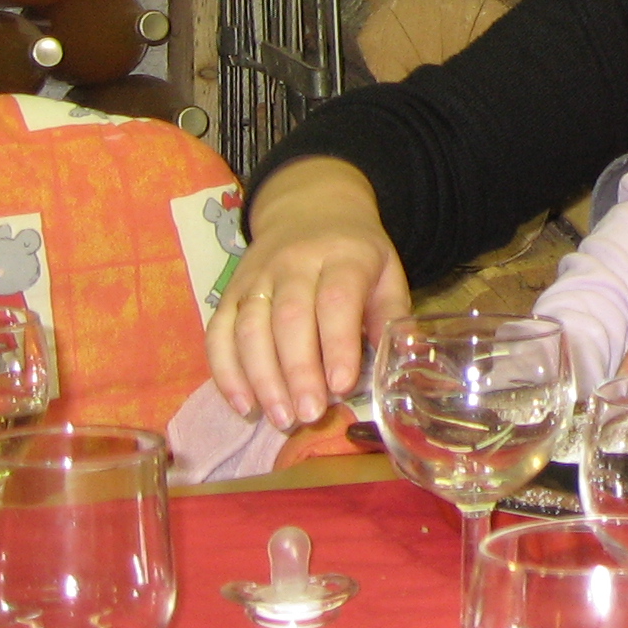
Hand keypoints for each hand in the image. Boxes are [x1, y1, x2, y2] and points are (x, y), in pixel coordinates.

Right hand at [204, 158, 411, 429]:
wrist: (309, 208)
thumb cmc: (356, 253)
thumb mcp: (387, 271)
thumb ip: (392, 314)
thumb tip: (409, 355)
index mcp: (343, 255)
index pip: (337, 300)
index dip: (338, 344)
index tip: (343, 387)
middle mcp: (294, 263)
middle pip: (290, 318)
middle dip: (298, 371)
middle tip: (308, 414)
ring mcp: (257, 277)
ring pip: (250, 328)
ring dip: (262, 378)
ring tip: (282, 418)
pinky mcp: (230, 292)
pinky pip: (218, 332)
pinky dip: (226, 372)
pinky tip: (244, 405)